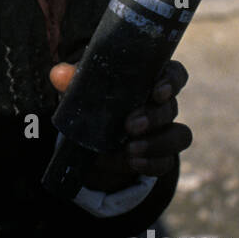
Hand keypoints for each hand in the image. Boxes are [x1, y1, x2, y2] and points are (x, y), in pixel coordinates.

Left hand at [49, 59, 192, 193]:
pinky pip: (166, 162)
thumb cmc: (95, 100)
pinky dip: (151, 164)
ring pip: (179, 136)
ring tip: (130, 150)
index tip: (157, 90)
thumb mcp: (83, 89)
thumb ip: (74, 79)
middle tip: (130, 125)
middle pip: (171, 107)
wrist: (92, 138)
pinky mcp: (159, 158)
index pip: (174, 74)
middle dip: (154, 116)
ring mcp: (165, 132)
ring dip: (157, 143)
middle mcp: (163, 106)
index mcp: (150, 81)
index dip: (172, 81)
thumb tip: (59, 74)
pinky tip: (133, 163)